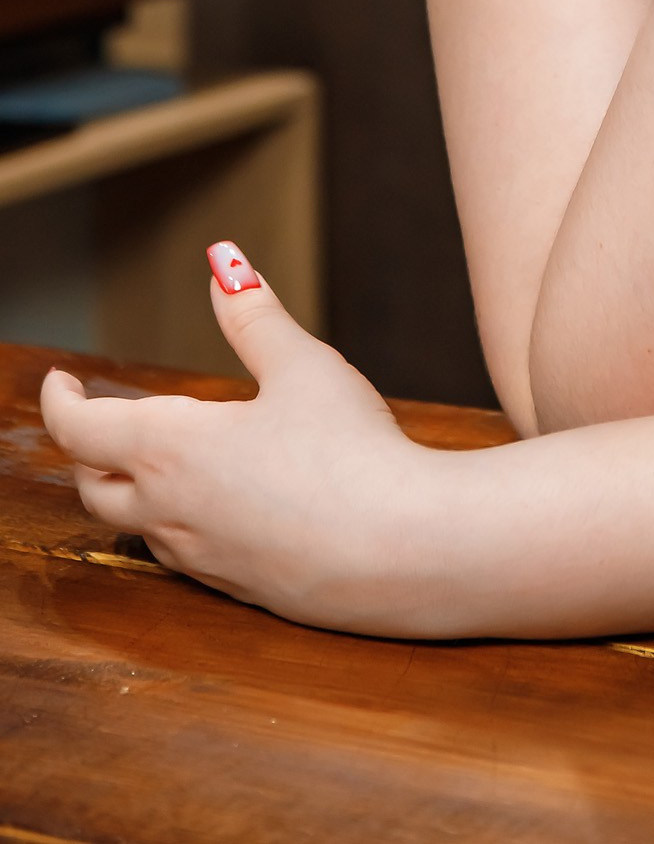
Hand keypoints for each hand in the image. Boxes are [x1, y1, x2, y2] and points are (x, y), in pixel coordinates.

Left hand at [39, 244, 453, 634]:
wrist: (400, 548)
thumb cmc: (350, 452)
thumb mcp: (303, 367)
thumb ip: (255, 316)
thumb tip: (222, 260)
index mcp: (171, 450)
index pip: (79, 431)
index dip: (59, 402)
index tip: (60, 380)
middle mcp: (171, 511)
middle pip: (94, 486)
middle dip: (89, 449)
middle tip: (102, 418)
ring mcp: (202, 556)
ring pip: (137, 526)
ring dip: (130, 490)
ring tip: (154, 459)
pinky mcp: (237, 586)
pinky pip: (183, 555)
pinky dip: (175, 523)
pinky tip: (215, 506)